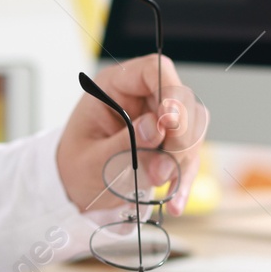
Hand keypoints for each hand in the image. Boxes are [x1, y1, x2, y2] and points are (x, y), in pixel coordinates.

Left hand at [57, 54, 202, 215]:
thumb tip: (158, 127)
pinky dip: (185, 178)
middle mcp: (142, 97)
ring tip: (161, 183)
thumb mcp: (91, 159)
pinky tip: (175, 202)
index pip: (155, 70)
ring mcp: (159, 118)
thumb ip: (124, 143)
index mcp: (116, 86)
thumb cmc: (77, 166)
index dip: (171, 92)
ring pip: (194, 127)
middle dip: (180, 137)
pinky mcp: (170, 142)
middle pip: (182, 100)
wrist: (77, 187)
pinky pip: (190, 154)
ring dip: (184, 159)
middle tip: (161, 170)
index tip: (171, 123)